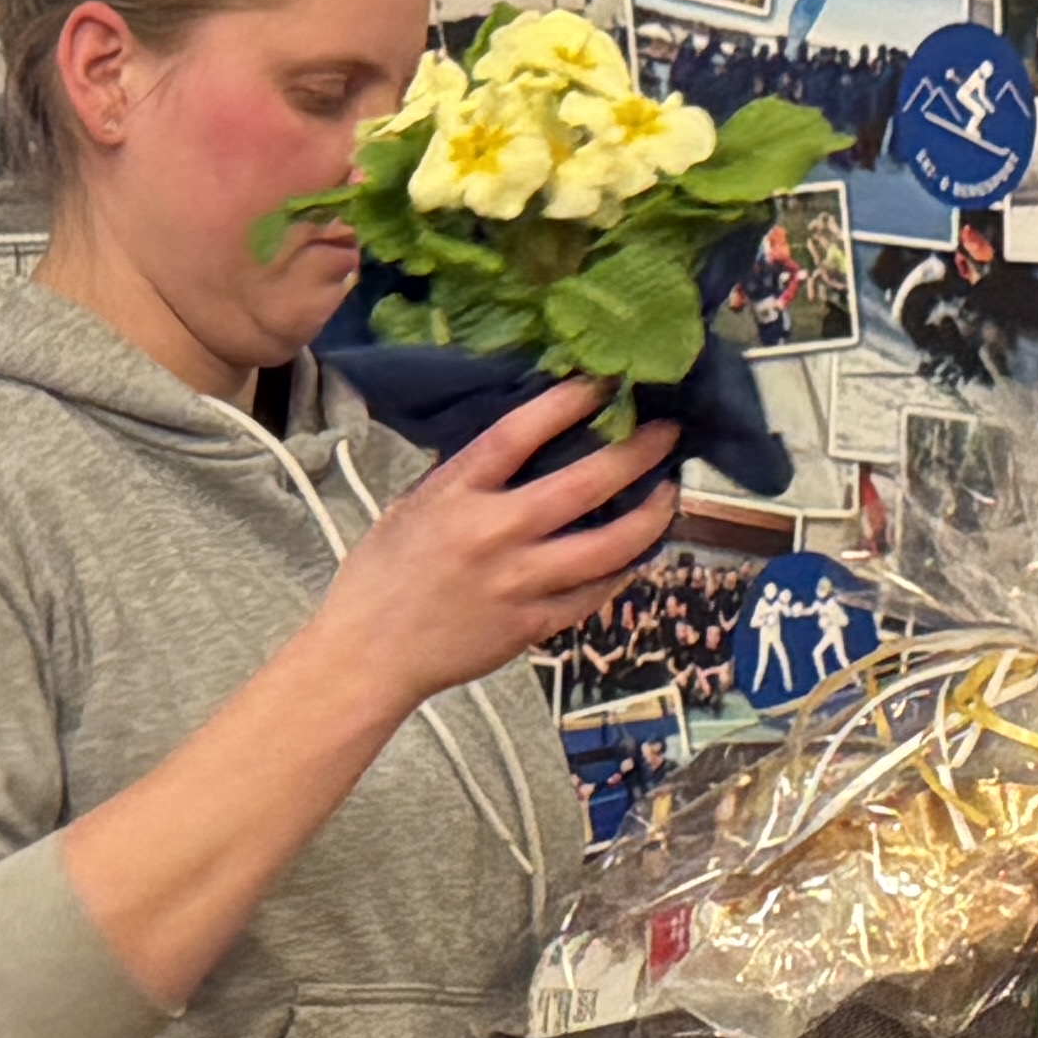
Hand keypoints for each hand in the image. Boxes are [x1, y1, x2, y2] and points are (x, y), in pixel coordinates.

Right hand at [307, 379, 679, 711]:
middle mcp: (494, 534)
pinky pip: (594, 594)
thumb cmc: (382, 577)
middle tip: (668, 432)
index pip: (518, 433)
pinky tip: (640, 550)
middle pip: (584, 485)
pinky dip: (623, 569)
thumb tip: (520, 444)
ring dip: (650, 516)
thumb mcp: (413, 508)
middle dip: (636, 453)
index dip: (568, 402)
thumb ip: (464, 479)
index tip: (606, 381)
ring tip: (669, 494)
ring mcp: (518, 583)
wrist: (369, 655)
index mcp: (455, 494)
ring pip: (608, 547)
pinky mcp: (532, 625)